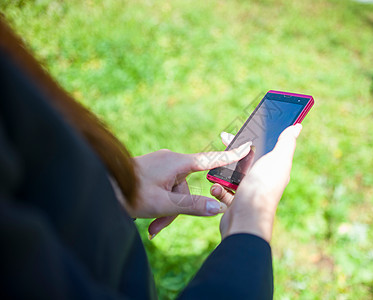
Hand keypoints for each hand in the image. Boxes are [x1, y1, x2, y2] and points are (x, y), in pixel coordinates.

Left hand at [121, 143, 250, 237]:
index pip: (210, 159)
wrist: (99, 186)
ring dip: (166, 211)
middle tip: (159, 226)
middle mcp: (171, 161)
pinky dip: (160, 205)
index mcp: (176, 162)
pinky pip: (164, 189)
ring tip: (150, 227)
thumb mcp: (163, 203)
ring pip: (175, 192)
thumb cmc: (128, 193)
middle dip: (178, 209)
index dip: (230, 155)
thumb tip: (217, 208)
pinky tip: (148, 220)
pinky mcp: (152, 172)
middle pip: (187, 188)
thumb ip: (191, 206)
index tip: (247, 146)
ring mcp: (160, 166)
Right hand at [211, 124, 301, 241]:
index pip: (264, 147)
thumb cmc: (263, 187)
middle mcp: (262, 180)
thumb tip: (297, 126)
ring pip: (232, 174)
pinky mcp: (235, 202)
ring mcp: (248, 191)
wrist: (246, 218)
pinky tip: (216, 186)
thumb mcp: (278, 159)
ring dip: (222, 168)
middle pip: (246, 158)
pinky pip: (223, 191)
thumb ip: (286, 142)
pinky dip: (218, 188)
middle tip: (224, 139)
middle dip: (234, 149)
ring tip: (217, 165)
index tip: (242, 128)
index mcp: (274, 168)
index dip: (254, 137)